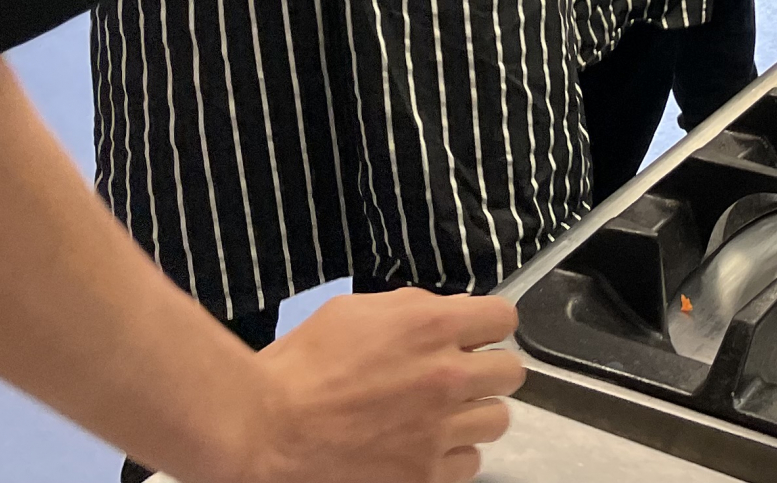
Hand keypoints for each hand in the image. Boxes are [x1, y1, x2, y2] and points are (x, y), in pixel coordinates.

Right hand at [227, 290, 522, 482]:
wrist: (265, 430)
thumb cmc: (299, 367)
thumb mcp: (354, 311)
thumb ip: (411, 309)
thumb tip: (446, 315)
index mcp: (431, 326)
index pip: (504, 319)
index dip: (489, 326)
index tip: (477, 335)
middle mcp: (447, 376)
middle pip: (511, 373)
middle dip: (487, 371)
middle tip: (459, 377)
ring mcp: (439, 431)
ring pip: (497, 421)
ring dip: (473, 415)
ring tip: (441, 416)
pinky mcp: (425, 476)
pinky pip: (469, 465)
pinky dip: (452, 457)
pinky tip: (424, 448)